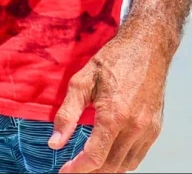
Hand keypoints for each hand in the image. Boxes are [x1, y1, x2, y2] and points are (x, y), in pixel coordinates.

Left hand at [48, 22, 168, 172]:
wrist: (145, 48)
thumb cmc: (112, 61)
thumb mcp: (81, 82)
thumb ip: (67, 115)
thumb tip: (55, 143)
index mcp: (114, 115)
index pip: (95, 157)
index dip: (77, 169)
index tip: (63, 172)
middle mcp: (134, 127)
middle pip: (111, 165)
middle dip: (90, 172)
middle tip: (73, 168)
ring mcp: (148, 130)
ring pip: (126, 165)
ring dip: (107, 169)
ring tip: (88, 165)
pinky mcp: (155, 129)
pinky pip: (138, 156)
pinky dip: (123, 161)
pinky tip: (109, 155)